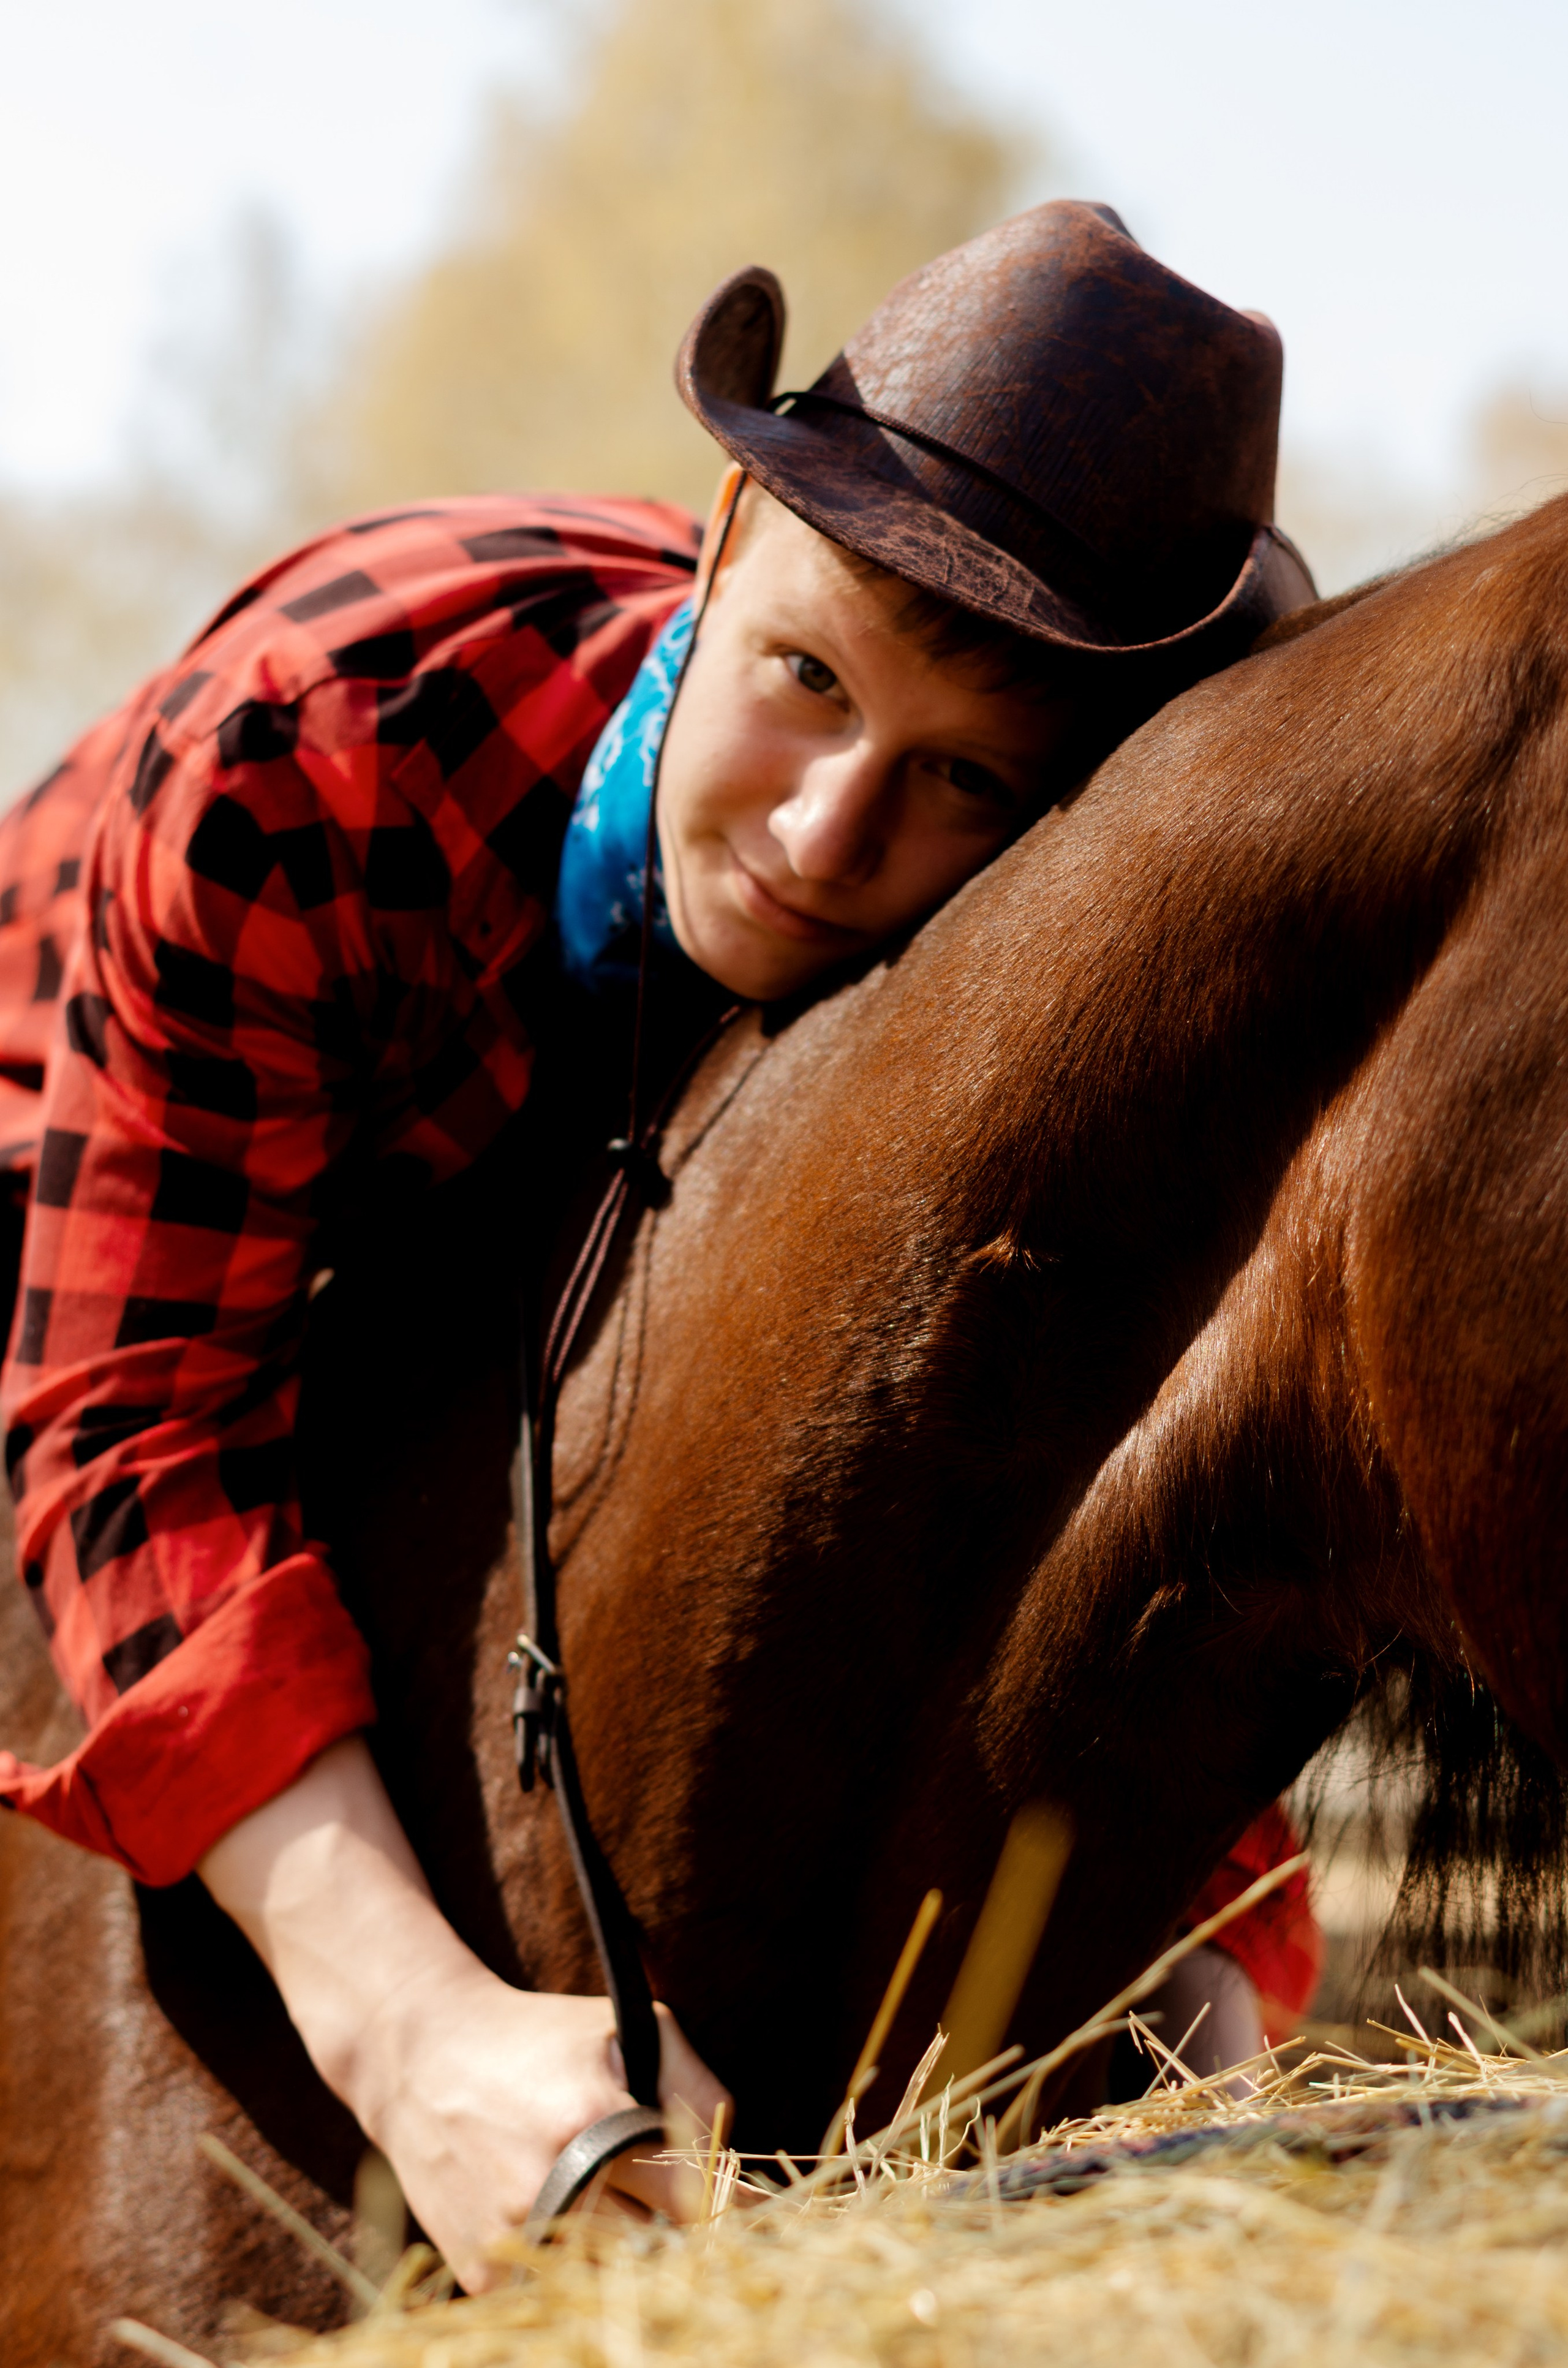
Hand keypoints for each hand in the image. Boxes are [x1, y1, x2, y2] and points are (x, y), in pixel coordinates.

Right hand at [199, 1736, 730, 2289]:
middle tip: (710, 2227)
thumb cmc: (537, 2037)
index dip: (744, 2215)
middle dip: (692, 2242)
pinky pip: (559, 2292)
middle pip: (660, 2253)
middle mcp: (553, 2186)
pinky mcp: (480, 2271)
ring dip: (638, 2263)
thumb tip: (745, 2166)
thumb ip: (697, 2088)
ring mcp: (513, 2237)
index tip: (776, 2226)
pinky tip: (578, 2229)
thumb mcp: (626, 2028)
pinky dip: (580, 2271)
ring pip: (613, 2282)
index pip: (697, 2198)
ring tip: (641, 2224)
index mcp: (596, 2121)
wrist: (418, 2057)